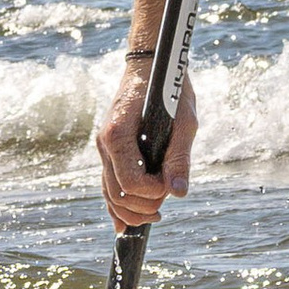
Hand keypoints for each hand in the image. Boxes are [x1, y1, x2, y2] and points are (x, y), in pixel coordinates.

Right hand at [95, 59, 196, 227]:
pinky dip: (116, 205)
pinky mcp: (110, 150)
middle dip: (140, 208)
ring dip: (129, 210)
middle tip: (163, 210)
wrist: (151, 64)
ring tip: (153, 216)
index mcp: (119, 133)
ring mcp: (104, 147)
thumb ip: (179, 158)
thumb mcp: (184, 121)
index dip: (152, 193)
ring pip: (108, 192)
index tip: (170, 188)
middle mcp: (105, 142)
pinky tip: (124, 224)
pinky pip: (108, 184)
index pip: (130, 180)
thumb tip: (178, 192)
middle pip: (116, 192)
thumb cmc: (169, 88)